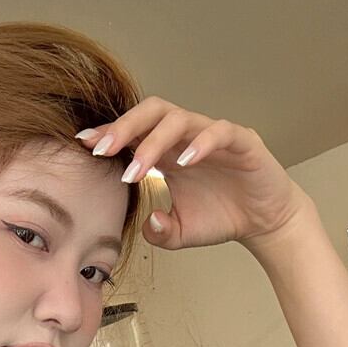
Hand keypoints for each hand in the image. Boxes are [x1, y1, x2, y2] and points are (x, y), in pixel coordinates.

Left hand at [75, 96, 315, 250]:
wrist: (264, 223)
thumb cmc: (221, 218)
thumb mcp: (181, 234)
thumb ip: (159, 232)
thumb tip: (149, 224)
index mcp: (169, 152)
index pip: (135, 132)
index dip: (110, 134)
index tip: (83, 145)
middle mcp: (187, 137)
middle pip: (151, 112)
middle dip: (124, 128)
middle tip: (101, 150)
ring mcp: (214, 136)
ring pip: (179, 119)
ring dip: (152, 142)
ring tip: (137, 170)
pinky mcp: (242, 141)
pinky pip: (219, 132)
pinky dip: (199, 144)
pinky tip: (184, 163)